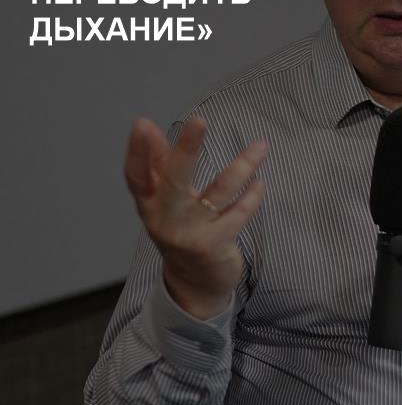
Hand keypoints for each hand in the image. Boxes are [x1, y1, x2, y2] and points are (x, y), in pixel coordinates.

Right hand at [124, 116, 267, 319]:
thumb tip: (147, 126)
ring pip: (218, 192)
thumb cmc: (181, 229)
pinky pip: (239, 213)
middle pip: (174, 180)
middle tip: (199, 120)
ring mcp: (190, 233)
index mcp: (149, 205)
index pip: (136, 176)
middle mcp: (165, 219)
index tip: (142, 124)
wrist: (194, 284)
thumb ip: (159, 166)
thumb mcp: (164, 202)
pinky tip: (261, 182)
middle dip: (187, 149)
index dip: (137, 152)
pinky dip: (253, 195)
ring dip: (243, 166)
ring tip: (262, 145)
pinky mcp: (214, 245)